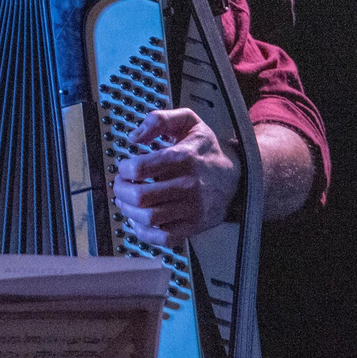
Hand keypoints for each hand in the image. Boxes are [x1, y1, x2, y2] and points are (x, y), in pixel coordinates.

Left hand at [113, 107, 238, 244]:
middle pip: (140, 196)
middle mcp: (188, 185)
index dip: (124, 169)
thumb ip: (159, 119)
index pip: (140, 168)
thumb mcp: (188, 122)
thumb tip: (135, 137)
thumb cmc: (205, 150)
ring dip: (128, 210)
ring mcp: (191, 208)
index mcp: (183, 158)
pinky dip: (144, 231)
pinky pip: (162, 237)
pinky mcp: (194, 225)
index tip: (125, 167)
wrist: (235, 175)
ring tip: (126, 201)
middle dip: (121, 190)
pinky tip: (139, 219)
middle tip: (121, 185)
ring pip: (149, 218)